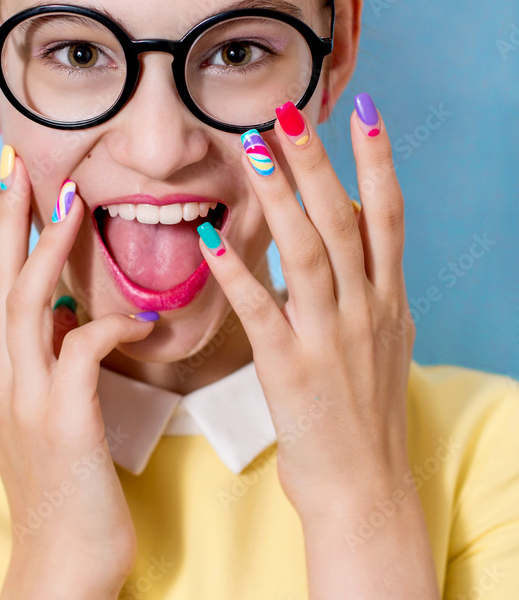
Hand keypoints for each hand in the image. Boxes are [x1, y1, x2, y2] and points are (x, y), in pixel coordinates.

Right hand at [0, 149, 154, 590]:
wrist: (65, 563)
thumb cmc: (69, 484)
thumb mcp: (47, 414)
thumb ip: (48, 362)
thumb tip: (66, 314)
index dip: (4, 234)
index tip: (16, 184)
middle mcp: (0, 378)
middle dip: (9, 220)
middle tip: (22, 166)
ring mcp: (24, 400)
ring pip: (25, 303)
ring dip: (48, 250)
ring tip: (70, 205)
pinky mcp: (61, 422)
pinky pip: (81, 350)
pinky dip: (108, 325)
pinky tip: (139, 319)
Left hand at [197, 95, 414, 516]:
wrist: (364, 489)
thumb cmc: (367, 413)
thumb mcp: (387, 339)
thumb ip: (371, 283)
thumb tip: (353, 227)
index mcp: (388, 299)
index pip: (387, 215)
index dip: (377, 161)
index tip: (365, 110)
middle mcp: (366, 310)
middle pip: (343, 221)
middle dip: (317, 163)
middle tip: (288, 112)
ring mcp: (331, 339)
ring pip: (307, 254)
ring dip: (280, 199)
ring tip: (252, 150)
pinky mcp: (292, 370)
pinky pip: (261, 310)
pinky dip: (238, 271)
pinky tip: (211, 238)